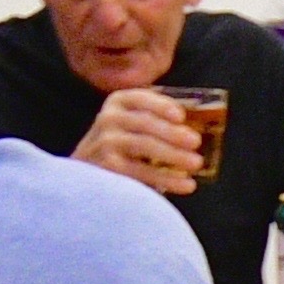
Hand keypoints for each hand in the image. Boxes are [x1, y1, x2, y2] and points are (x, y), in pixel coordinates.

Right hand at [75, 88, 216, 194]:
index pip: (141, 98)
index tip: (181, 116)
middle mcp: (108, 118)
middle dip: (173, 133)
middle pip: (146, 123)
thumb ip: (155, 119)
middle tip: (196, 142)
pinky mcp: (107, 167)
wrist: (88, 174)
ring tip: (196, 163)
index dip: (161, 106)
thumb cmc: (120, 146)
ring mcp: (105, 142)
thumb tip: (192, 131)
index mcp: (118, 102)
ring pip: (145, 145)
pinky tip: (186, 185)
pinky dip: (167, 179)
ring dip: (174, 155)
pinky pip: (142, 172)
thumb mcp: (132, 123)